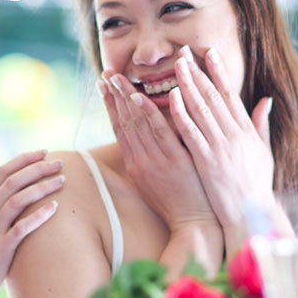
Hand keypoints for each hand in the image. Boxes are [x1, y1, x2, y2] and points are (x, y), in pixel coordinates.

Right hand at [0, 150, 63, 297]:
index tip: (43, 152)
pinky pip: (21, 228)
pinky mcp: (0, 249)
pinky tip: (55, 207)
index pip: (2, 173)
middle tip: (60, 162)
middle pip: (13, 182)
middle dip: (38, 169)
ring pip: (18, 200)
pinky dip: (39, 216)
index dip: (23, 160)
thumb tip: (15, 198)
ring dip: (42, 187)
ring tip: (62, 180)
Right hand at [100, 71, 219, 238]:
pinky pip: (162, 133)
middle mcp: (142, 161)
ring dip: (128, 98)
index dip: (110, 105)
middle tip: (107, 72)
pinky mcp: (175, 161)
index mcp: (135, 165)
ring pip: (138, 124)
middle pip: (124, 122)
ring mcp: (157, 161)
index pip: (119, 128)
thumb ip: (146, 158)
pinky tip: (145, 96)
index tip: (104, 85)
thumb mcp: (153, 181)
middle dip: (115, 95)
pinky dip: (152, 113)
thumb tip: (141, 137)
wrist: (194, 225)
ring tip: (120, 78)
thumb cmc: (177, 202)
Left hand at [169, 44, 273, 249]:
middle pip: (213, 96)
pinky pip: (191, 132)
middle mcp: (234, 135)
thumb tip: (266, 100)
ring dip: (187, 85)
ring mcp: (220, 147)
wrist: (251, 215)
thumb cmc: (256, 186)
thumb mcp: (263, 153)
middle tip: (184, 52)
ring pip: (201, 109)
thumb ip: (261, 125)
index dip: (219, 72)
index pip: (230, 94)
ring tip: (175, 65)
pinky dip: (182, 113)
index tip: (208, 53)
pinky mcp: (207, 161)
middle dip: (198, 72)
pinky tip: (172, 98)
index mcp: (246, 131)